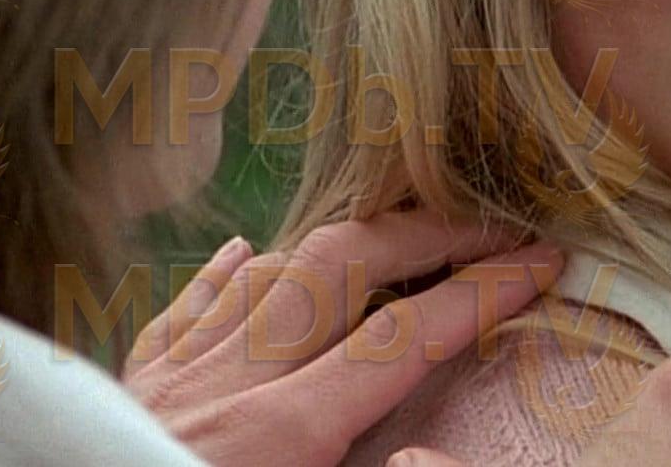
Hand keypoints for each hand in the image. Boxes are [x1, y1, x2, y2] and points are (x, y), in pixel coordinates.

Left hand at [122, 209, 562, 466]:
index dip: (482, 295)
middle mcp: (229, 384)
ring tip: (397, 234)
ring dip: (340, 244)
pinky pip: (185, 307)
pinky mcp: (129, 387)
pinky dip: (226, 272)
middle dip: (423, 236)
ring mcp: (174, 377)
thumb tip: (429, 458)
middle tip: (488, 226)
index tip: (541, 264)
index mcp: (281, 435)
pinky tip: (248, 251)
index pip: (404, 339)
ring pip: (267, 272)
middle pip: (341, 270)